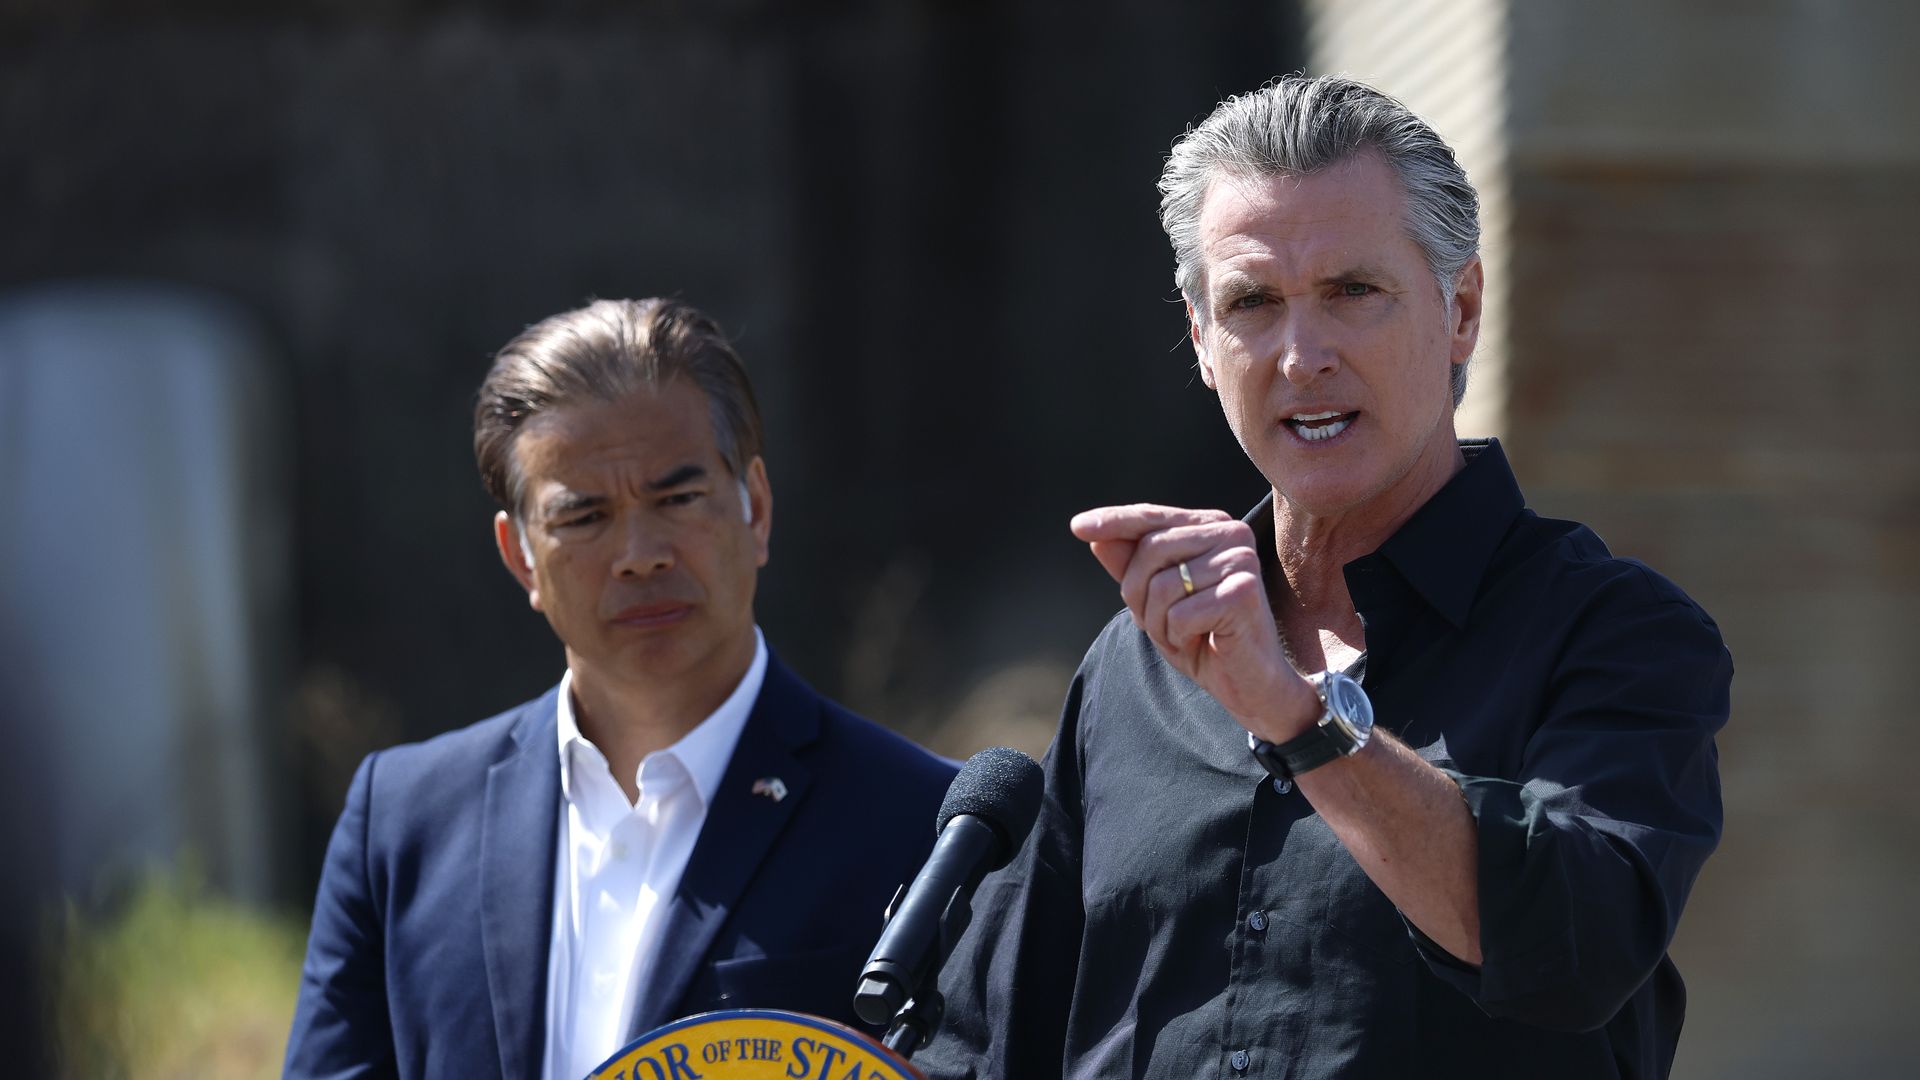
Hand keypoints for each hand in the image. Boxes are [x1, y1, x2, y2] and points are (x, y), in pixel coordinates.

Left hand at [1069, 504, 1320, 741]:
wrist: (1251, 684)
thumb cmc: (1204, 638)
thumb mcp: (1156, 602)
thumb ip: (1130, 567)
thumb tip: (1095, 537)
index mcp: (1212, 526)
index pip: (1152, 517)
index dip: (1113, 522)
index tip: (1077, 527)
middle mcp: (1231, 533)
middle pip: (1149, 550)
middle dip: (1138, 595)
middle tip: (1162, 624)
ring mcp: (1240, 560)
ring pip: (1160, 586)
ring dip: (1160, 623)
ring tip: (1186, 634)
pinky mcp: (1242, 592)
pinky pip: (1178, 614)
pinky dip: (1178, 637)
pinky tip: (1203, 642)